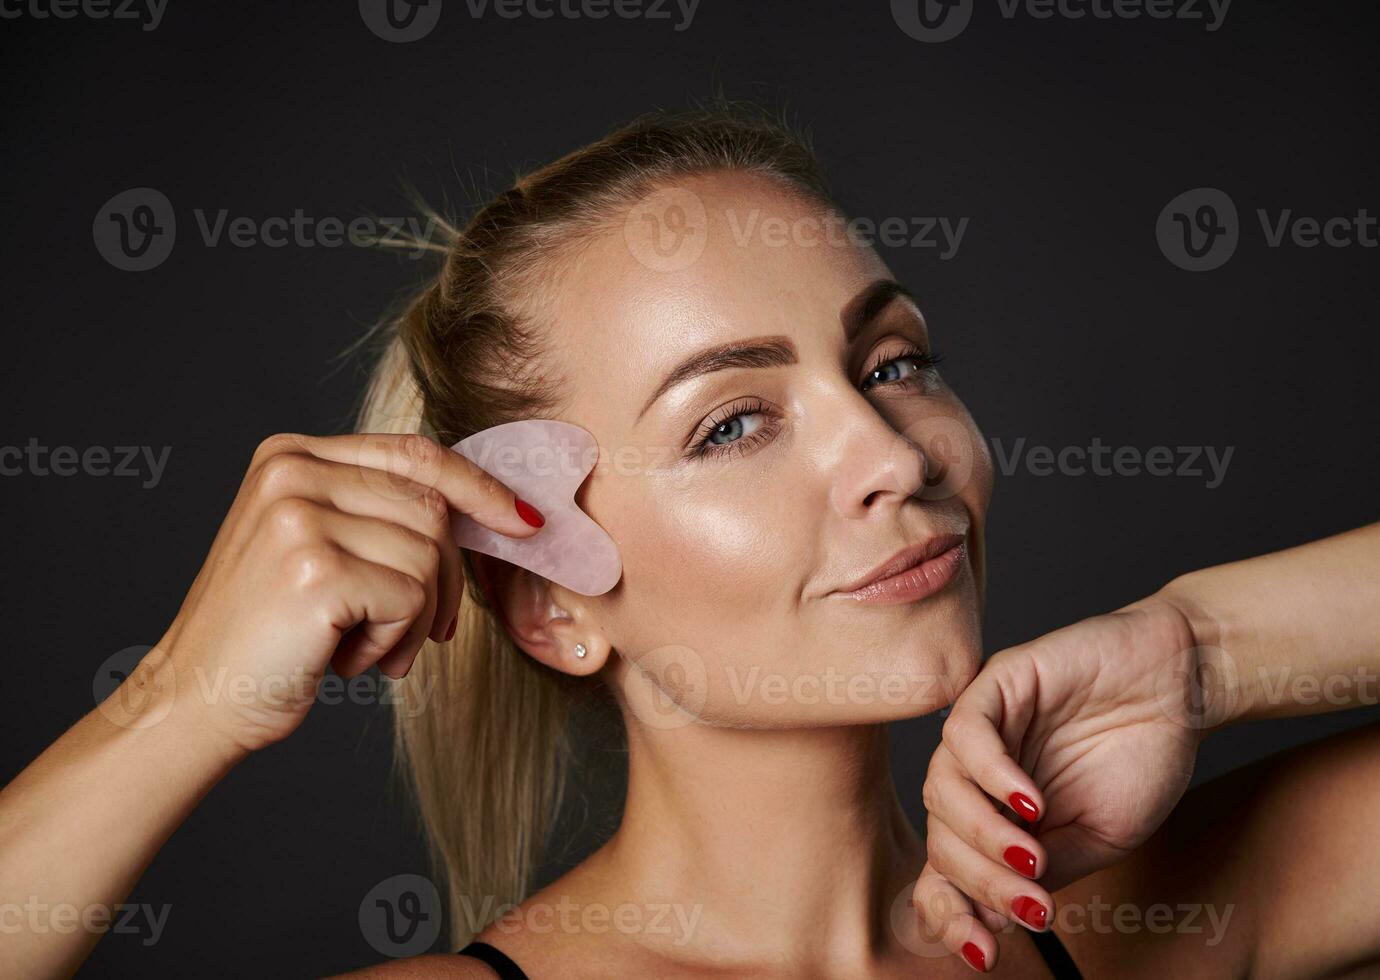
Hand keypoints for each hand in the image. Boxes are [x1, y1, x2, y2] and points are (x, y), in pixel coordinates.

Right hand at [128, 432, 540, 754]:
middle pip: (431, 506)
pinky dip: (396, 642)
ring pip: (427, 554)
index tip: (523, 521)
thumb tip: (492, 510)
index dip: (478, 488)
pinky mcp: (315, 569)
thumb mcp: (319, 548)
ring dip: (416, 619)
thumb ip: (379, 513)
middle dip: (444, 577)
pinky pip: (411, 598)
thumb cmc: (272, 634)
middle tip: (420, 631)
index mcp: (291, 455)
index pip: (414, 453)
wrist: (196, 701)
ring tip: (367, 647)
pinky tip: (347, 659)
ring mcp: (299, 517)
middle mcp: (292, 473)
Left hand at [912, 594, 1207, 970]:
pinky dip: (992, 774)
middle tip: (1032, 902)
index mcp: (993, 820)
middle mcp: (974, 778)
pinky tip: (1030, 801)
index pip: (945, 872)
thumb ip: (1044, 872)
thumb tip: (993, 921)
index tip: (985, 955)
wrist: (1181, 688)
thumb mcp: (1098, 838)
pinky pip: (965, 732)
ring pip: (941, 787)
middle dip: (981, 881)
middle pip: (940, 837)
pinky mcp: (994, 685)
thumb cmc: (1139, 760)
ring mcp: (980, 731)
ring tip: (1032, 855)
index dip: (952, 915)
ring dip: (982, 833)